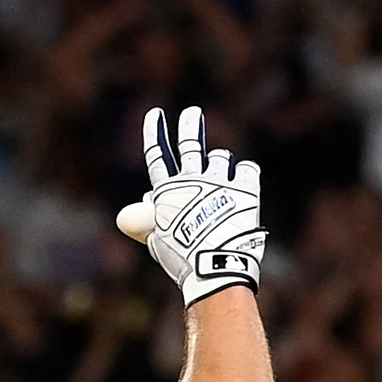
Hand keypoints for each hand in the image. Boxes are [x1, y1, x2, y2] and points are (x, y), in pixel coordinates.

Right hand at [114, 106, 264, 303]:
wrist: (216, 267)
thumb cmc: (183, 258)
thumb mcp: (157, 241)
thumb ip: (144, 222)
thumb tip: (134, 206)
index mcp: (169, 191)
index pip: (158, 156)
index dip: (155, 133)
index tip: (156, 114)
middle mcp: (193, 180)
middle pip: (190, 144)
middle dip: (190, 126)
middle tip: (193, 114)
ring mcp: (220, 182)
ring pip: (220, 156)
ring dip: (220, 162)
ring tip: (222, 177)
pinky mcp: (245, 189)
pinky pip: (247, 168)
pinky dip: (245, 173)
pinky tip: (244, 184)